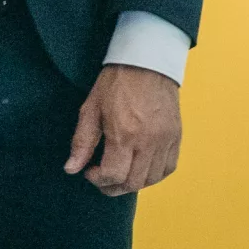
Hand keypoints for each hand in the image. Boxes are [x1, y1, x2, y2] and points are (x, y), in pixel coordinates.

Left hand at [64, 65, 182, 196]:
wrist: (148, 61)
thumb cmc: (118, 82)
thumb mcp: (91, 109)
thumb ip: (82, 142)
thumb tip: (71, 168)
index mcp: (124, 133)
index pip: (113, 176)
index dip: (97, 180)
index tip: (90, 170)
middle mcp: (148, 140)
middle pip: (133, 183)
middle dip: (113, 186)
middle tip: (103, 177)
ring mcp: (165, 139)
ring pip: (152, 179)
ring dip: (134, 183)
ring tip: (122, 172)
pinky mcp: (176, 135)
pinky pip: (169, 167)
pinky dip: (155, 174)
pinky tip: (142, 167)